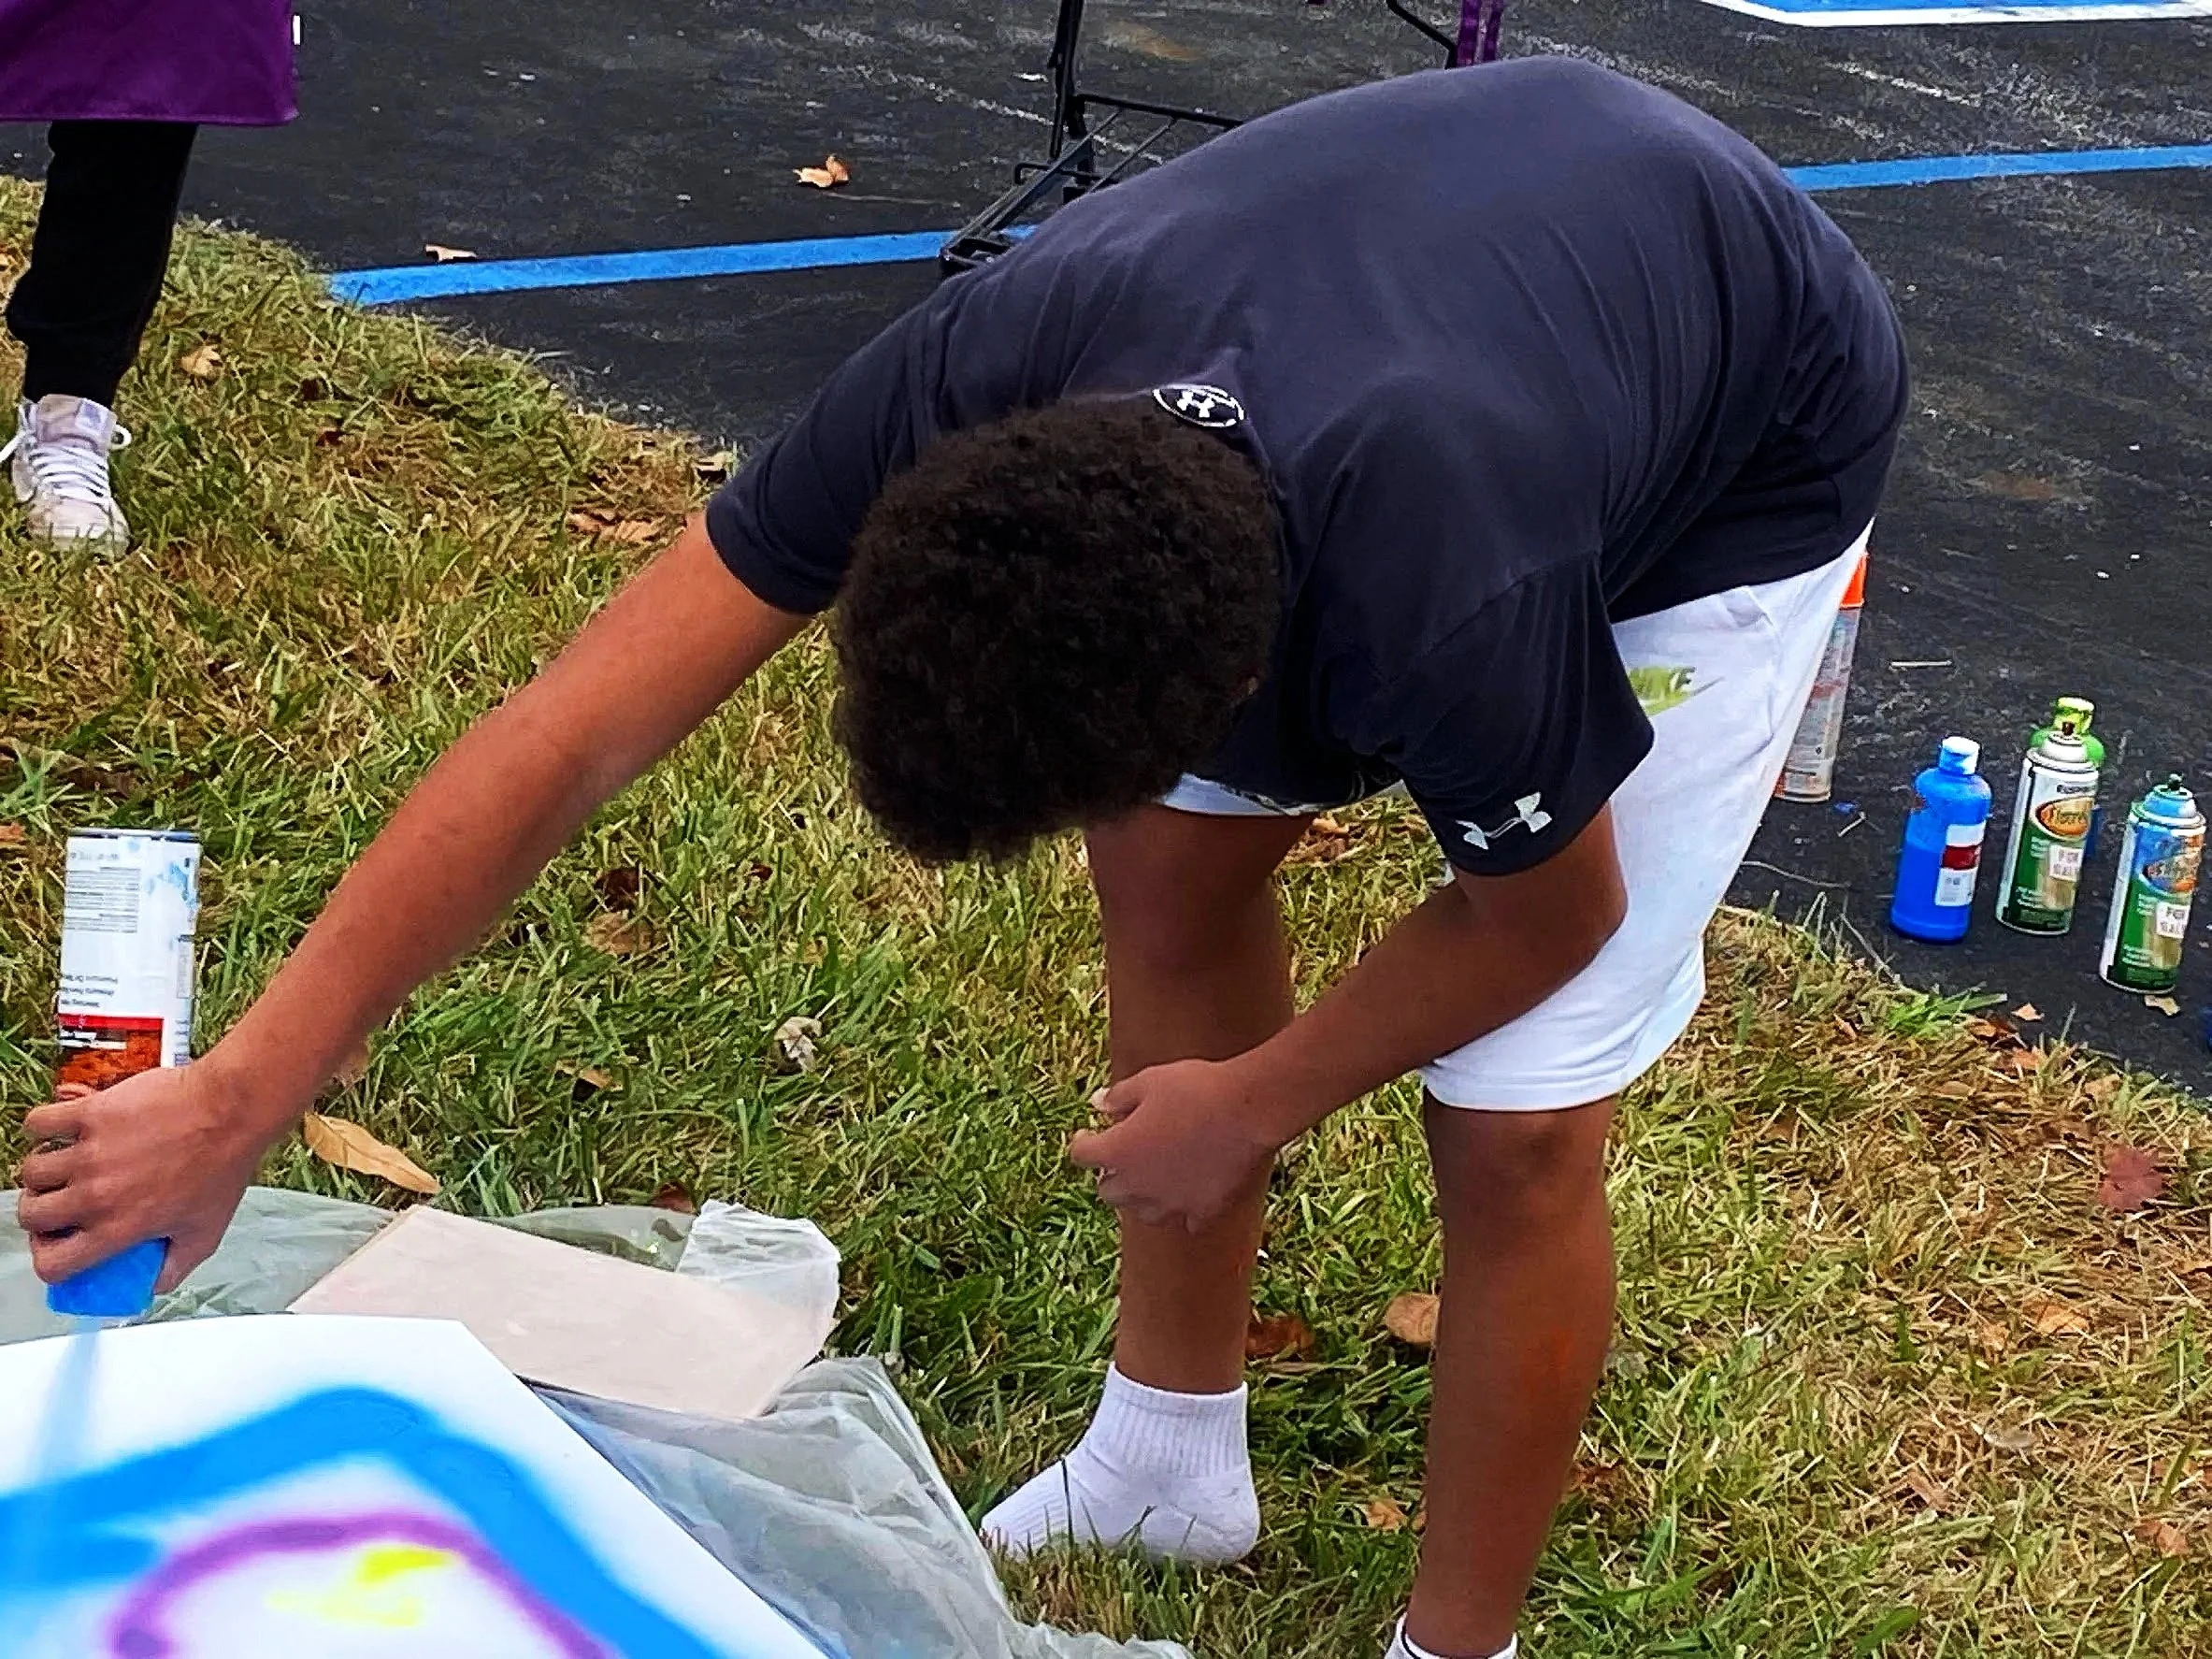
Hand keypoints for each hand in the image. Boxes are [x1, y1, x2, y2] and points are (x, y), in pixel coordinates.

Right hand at [15, 1062, 272, 1293]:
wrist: (232, 1111)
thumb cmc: (224, 1166)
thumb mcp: (205, 1234)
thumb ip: (174, 1269)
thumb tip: (151, 1288)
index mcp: (118, 1228)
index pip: (52, 1264)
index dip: (49, 1260)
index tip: (59, 1245)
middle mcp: (96, 1195)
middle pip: (30, 1216)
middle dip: (40, 1214)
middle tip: (60, 1203)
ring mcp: (90, 1153)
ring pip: (31, 1172)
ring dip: (43, 1173)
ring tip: (65, 1167)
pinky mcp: (91, 1113)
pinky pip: (39, 1123)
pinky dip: (42, 1128)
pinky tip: (61, 1132)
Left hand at [1067, 1058, 1283, 1231]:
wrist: (1249, 1108)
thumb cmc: (1196, 1088)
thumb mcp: (1149, 1081)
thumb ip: (1118, 1096)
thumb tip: (1099, 1104)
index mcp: (1117, 1151)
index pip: (1081, 1155)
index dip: (1082, 1142)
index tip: (1088, 1133)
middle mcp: (1137, 1185)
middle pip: (1107, 1192)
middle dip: (1109, 1174)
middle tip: (1121, 1156)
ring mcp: (1171, 1202)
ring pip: (1142, 1212)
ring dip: (1140, 1196)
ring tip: (1151, 1177)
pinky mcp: (1203, 1210)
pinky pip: (1185, 1219)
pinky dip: (1183, 1208)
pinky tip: (1188, 1193)